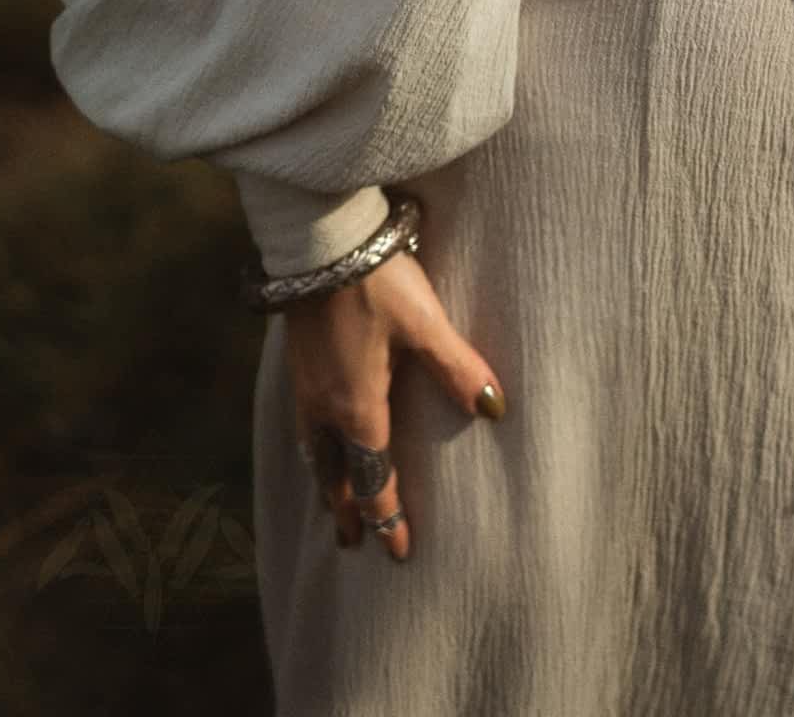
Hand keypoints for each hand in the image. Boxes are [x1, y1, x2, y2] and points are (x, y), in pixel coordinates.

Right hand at [285, 248, 507, 558]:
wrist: (320, 242)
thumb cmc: (378, 283)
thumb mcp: (426, 324)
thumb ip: (457, 368)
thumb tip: (495, 409)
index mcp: (358, 407)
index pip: (372, 477)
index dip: (386, 515)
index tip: (397, 550)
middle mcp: (325, 406)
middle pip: (335, 473)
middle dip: (347, 509)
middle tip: (352, 543)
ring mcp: (305, 384)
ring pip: (313, 450)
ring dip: (326, 480)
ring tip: (331, 499)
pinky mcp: (298, 361)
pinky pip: (304, 424)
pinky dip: (312, 447)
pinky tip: (315, 436)